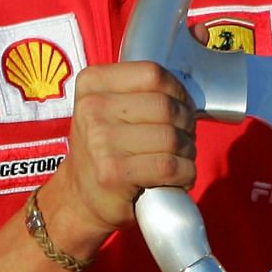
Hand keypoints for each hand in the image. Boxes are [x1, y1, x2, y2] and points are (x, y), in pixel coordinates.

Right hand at [39, 62, 197, 255]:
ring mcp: (101, 141)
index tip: (182, 107)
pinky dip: (185, 174)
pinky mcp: (113, 173)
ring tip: (180, 159)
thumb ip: (141, 90)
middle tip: (184, 138)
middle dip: (187, 125)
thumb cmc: (106, 148)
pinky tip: (179, 177)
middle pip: (166, 107)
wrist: (81, 197)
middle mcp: (92, 108)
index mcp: (92, 83)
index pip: (153, 74)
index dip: (178, 92)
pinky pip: (169, 166)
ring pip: (171, 138)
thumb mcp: (110, 107)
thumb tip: (190, 88)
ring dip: (188, 151)